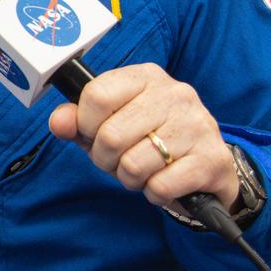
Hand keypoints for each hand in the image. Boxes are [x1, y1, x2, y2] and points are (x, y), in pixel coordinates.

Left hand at [47, 62, 238, 210]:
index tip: (95, 134)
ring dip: (129, 179)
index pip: (96, 95)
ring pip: (133, 164)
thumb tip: (58, 121)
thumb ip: (78, 123)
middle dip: (106, 159)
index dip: (86, 125)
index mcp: (146, 77)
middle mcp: (175, 94)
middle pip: (110, 135)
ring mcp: (196, 125)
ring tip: (144, 171)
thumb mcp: (109, 127)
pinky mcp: (211, 158)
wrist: (207, 168)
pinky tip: (165, 182)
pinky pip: (160, 186)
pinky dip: (154, 193)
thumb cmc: (149, 142)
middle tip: (120, 160)